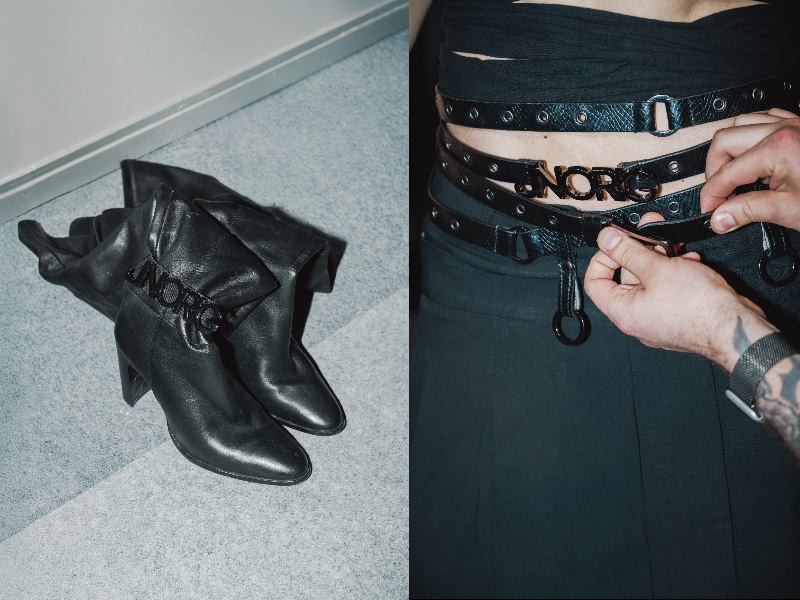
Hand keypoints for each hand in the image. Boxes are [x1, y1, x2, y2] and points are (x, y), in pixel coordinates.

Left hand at [584, 226, 773, 370]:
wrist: (736, 329)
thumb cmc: (699, 309)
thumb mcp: (658, 269)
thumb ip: (629, 251)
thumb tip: (607, 240)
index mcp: (622, 311)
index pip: (595, 281)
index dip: (602, 258)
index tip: (616, 243)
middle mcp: (636, 318)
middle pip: (624, 277)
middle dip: (639, 251)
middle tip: (650, 234)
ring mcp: (657, 318)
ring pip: (650, 281)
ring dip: (660, 258)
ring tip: (674, 246)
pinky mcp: (677, 315)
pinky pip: (668, 289)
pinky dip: (675, 272)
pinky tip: (690, 262)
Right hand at [700, 109, 799, 233]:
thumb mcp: (789, 211)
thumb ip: (747, 211)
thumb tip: (720, 218)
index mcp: (777, 148)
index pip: (725, 173)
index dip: (711, 196)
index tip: (711, 212)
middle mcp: (782, 129)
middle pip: (724, 141)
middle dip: (714, 170)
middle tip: (719, 195)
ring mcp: (793, 124)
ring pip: (741, 124)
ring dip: (730, 151)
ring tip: (733, 176)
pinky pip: (764, 119)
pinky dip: (751, 137)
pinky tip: (755, 157)